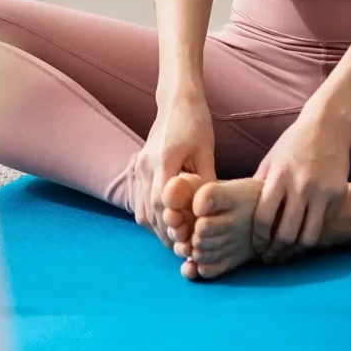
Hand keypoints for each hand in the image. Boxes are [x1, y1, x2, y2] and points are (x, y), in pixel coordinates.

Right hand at [131, 98, 214, 245]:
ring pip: (142, 208)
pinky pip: (140, 200)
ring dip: (157, 228)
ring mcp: (139, 167)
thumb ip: (207, 180)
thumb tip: (211, 211)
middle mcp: (145, 165)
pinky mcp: (139, 167)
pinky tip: (168, 224)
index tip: (186, 241)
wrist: (176, 101)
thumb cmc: (196, 123)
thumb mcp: (206, 151)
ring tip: (176, 242)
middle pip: (149, 211)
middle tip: (183, 250)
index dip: (173, 226)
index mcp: (163, 160)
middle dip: (165, 233)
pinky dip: (152, 216)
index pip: (162, 203)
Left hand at [252, 105, 350, 261]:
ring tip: (287, 254)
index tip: (257, 247)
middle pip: (287, 233)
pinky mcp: (338, 195)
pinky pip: (323, 224)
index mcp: (279, 177)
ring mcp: (322, 191)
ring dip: (295, 251)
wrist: (327, 127)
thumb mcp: (270, 161)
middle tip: (270, 258)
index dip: (259, 239)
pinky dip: (312, 236)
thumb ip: (259, 187)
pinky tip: (302, 240)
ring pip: (308, 236)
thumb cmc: (293, 144)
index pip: (265, 219)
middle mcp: (302, 186)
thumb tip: (240, 213)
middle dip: (276, 251)